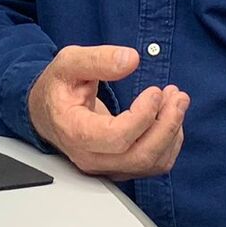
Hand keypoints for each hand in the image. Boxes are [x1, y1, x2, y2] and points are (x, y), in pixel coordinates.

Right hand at [27, 45, 188, 180]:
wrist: (48, 111)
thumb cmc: (58, 88)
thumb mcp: (69, 63)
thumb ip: (98, 59)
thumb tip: (131, 59)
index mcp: (75, 132)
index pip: (117, 137)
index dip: (143, 115)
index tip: (154, 91)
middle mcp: (91, 157)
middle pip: (140, 155)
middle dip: (167, 124)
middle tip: (177, 95)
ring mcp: (106, 166)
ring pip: (151, 163)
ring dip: (171, 132)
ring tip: (176, 101)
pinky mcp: (119, 167)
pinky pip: (153, 164)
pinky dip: (169, 142)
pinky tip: (169, 117)